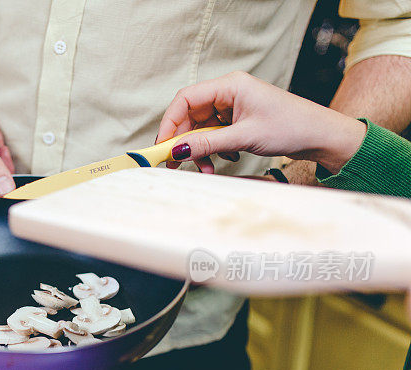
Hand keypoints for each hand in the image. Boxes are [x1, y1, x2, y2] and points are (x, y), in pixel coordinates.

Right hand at [155, 71, 365, 177]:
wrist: (321, 136)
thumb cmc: (292, 126)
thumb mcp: (244, 138)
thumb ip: (207, 144)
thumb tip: (177, 150)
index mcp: (230, 85)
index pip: (185, 99)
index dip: (170, 123)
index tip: (163, 146)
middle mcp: (228, 93)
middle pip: (190, 115)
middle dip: (184, 141)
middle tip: (175, 163)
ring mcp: (233, 107)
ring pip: (201, 128)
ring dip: (199, 150)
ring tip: (204, 168)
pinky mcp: (238, 120)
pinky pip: (214, 135)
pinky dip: (212, 150)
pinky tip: (221, 162)